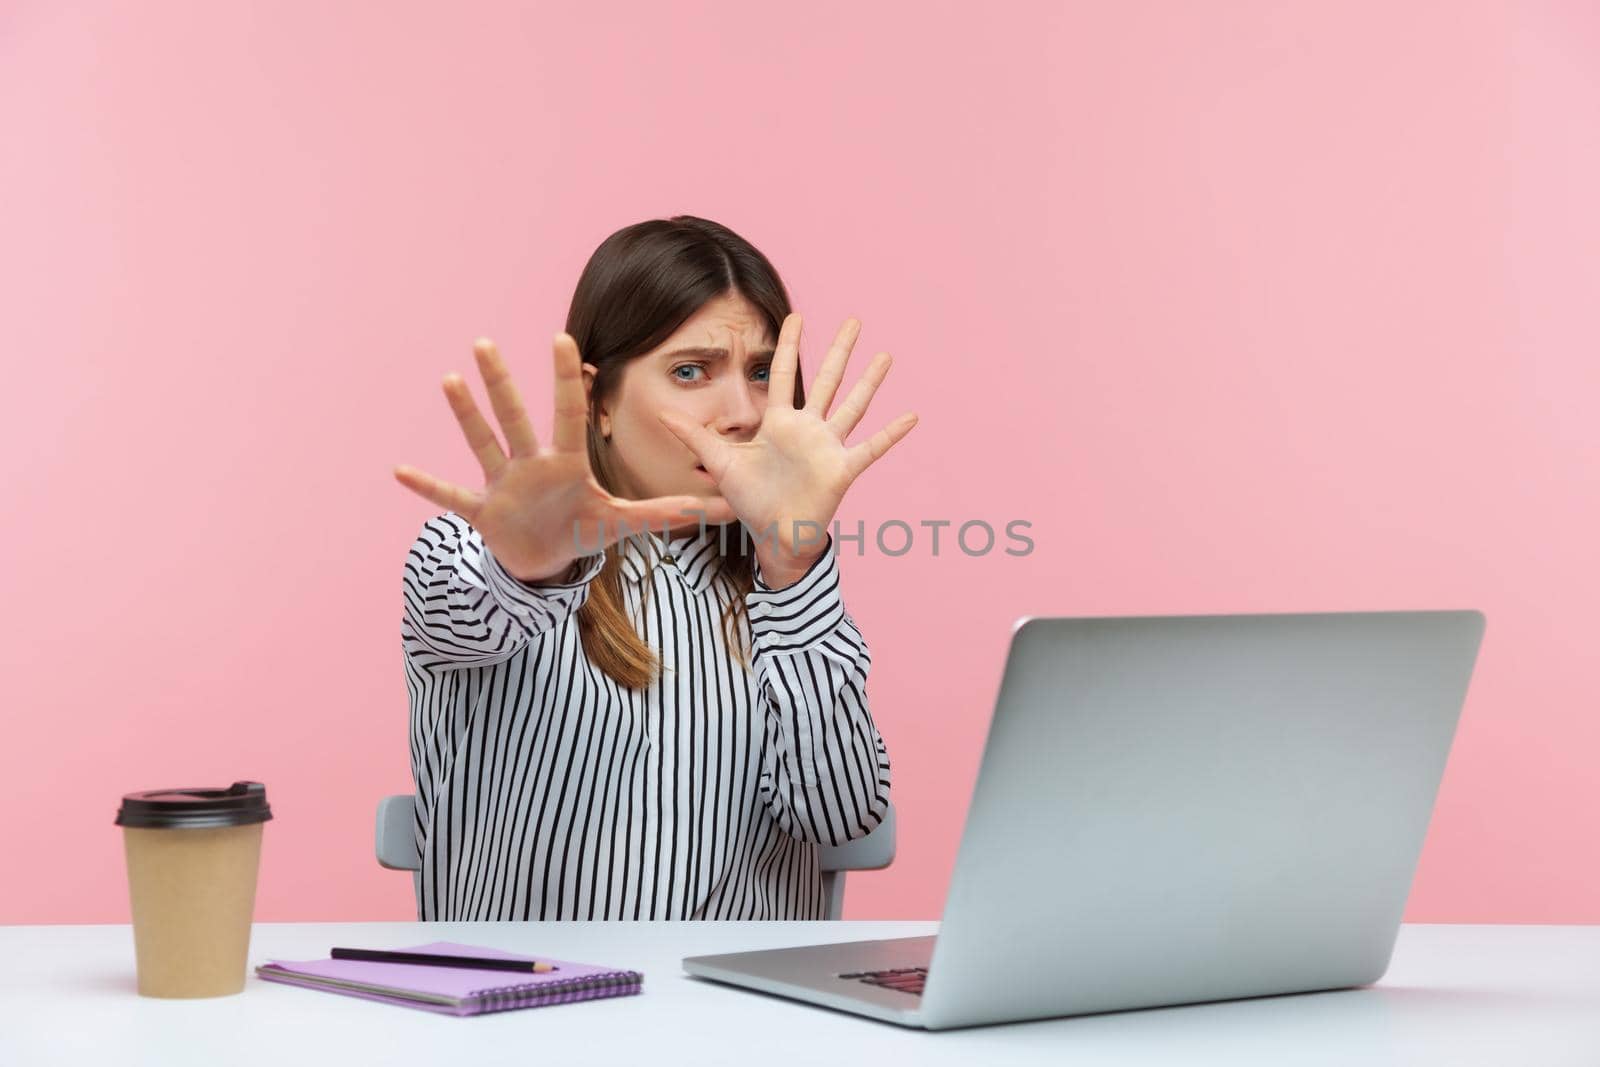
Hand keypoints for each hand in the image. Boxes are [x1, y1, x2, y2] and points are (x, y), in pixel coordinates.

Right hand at [394, 334, 734, 582]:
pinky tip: (400, 470)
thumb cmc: (580, 530)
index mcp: (565, 462)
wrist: (545, 562)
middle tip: (484, 342)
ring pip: (482, 443)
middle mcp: (530, 464)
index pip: (567, 413)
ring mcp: (503, 485)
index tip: (562, 340)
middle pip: (516, 417)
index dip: (567, 380)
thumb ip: (662, 514)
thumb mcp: (621, 524)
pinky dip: (428, 486)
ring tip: (449, 380)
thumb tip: (714, 509)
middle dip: (502, 383)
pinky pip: (452, 497)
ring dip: (466, 415)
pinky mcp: (483, 512)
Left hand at [656, 313, 916, 584]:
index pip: (783, 373)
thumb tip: (661, 413)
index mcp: (779, 423)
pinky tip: (911, 416)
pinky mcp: (841, 469)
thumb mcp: (719, 462)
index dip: (788, 344)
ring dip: (869, 382)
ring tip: (886, 357)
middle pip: (826, 380)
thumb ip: (695, 435)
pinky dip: (891, 434)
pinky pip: (870, 448)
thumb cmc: (750, 500)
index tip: (797, 315)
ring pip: (852, 406)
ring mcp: (827, 447)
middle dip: (839, 350)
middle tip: (854, 320)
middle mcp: (807, 428)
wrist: (772, 535)